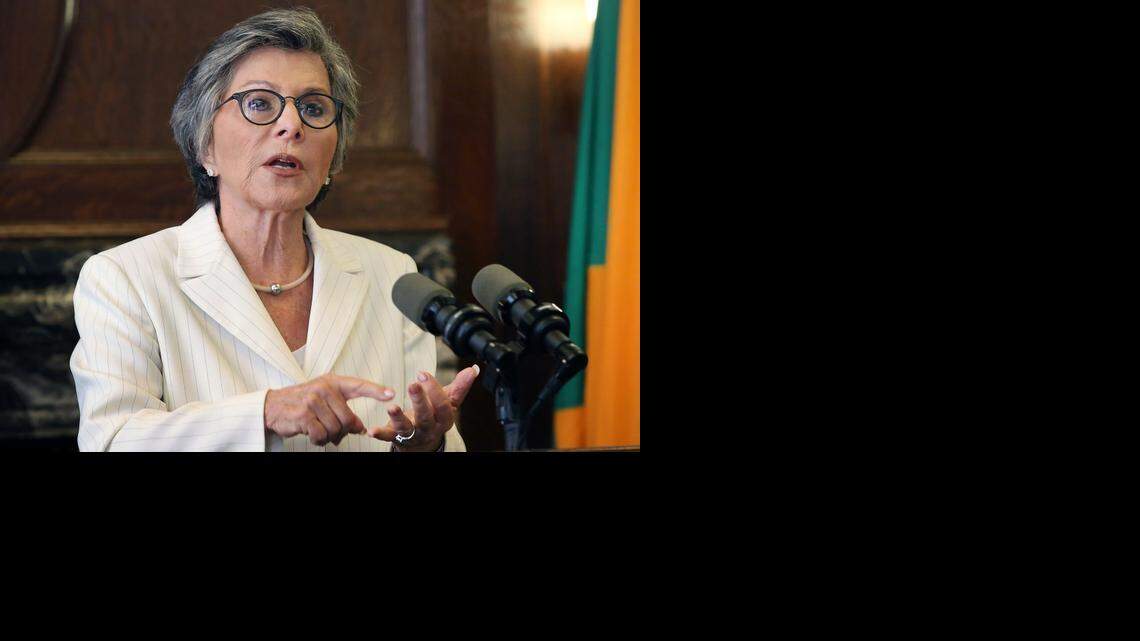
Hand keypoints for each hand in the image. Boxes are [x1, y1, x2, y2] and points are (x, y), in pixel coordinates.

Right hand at [265, 374, 394, 445]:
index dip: (376, 390)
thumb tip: (360, 428)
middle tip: (336, 433)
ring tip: (321, 431)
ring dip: (330, 437)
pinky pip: (322, 436)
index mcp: (333, 382)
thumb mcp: (323, 398)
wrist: (273, 406)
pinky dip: (319, 440)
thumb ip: (342, 408)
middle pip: (349, 419)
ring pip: (336, 429)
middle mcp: (324, 388)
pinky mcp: (304, 415)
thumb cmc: (302, 403)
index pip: (359, 385)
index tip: (392, 394)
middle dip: (344, 431)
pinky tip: (312, 434)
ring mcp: (313, 401)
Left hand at [366, 365, 480, 450]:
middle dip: (420, 401)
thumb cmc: (436, 417)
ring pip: (407, 428)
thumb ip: (460, 386)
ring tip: (392, 407)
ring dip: (398, 417)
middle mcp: (430, 429)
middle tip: (413, 385)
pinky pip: (390, 437)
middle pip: (426, 416)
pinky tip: (372, 430)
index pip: (443, 406)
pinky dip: (381, 434)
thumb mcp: (449, 403)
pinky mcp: (398, 439)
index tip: (423, 374)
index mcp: (444, 419)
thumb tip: (473, 368)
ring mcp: (414, 435)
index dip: (435, 390)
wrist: (424, 443)